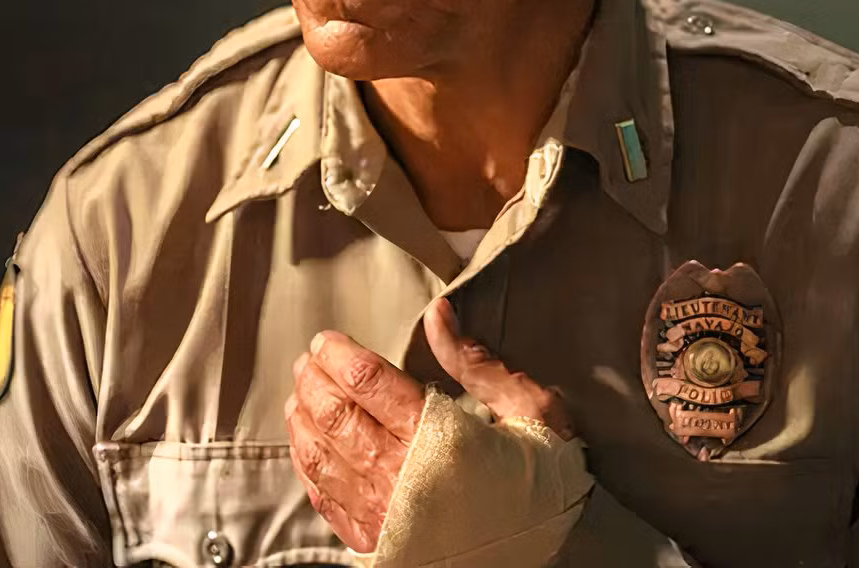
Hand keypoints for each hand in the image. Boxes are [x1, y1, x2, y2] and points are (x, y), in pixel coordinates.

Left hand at [284, 297, 575, 552]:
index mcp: (438, 436)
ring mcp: (384, 513)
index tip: (327, 340)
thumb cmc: (548, 485)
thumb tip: (438, 315)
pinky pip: (325, 501)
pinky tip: (307, 448)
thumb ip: (479, 364)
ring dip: (303, 420)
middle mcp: (401, 474)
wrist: (558, 559)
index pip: (367, 381)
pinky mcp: (378, 543)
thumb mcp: (532, 412)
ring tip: (300, 395)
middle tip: (309, 361)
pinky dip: (308, 468)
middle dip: (314, 380)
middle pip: (334, 415)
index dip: (339, 354)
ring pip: (320, 457)